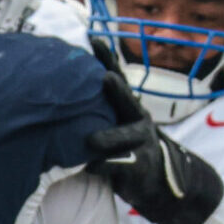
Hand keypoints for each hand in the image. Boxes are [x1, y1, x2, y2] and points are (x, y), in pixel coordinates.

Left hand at [83, 47, 223, 223]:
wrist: (162, 184)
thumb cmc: (128, 151)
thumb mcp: (116, 127)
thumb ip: (96, 112)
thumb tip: (61, 93)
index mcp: (128, 108)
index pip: (116, 77)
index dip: (106, 59)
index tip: (93, 39)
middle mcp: (138, 120)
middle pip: (126, 101)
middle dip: (116, 90)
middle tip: (105, 78)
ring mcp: (141, 143)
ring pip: (123, 137)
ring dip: (109, 137)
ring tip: (92, 141)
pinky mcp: (140, 167)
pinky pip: (119, 166)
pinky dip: (103, 166)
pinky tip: (91, 166)